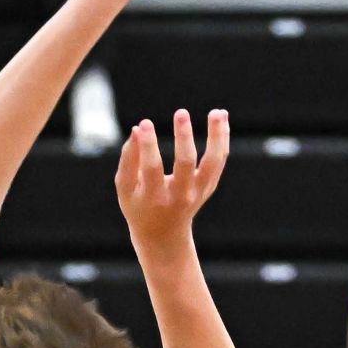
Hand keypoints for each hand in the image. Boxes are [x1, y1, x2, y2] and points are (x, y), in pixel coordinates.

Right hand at [116, 107, 227, 261]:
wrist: (164, 235)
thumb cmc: (138, 206)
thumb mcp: (125, 188)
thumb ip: (128, 160)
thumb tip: (138, 129)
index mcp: (154, 198)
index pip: (152, 169)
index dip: (148, 145)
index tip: (145, 123)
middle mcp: (180, 196)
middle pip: (186, 165)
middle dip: (184, 138)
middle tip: (181, 113)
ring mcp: (198, 192)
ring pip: (212, 162)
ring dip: (217, 136)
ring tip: (217, 112)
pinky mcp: (209, 186)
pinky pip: (218, 160)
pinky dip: (222, 138)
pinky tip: (221, 116)